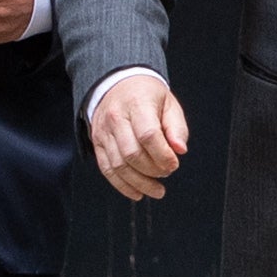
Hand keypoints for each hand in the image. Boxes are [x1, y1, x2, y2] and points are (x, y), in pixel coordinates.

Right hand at [88, 72, 187, 201]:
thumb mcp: (168, 103)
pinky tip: (138, 193)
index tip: (174, 164)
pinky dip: (122, 185)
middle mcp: (116, 118)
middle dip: (152, 170)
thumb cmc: (147, 95)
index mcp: (136, 104)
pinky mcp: (97, 143)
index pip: (148, 134)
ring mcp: (103, 132)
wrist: (116, 83)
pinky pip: (107, 169)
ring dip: (140, 183)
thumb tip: (180, 150)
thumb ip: (176, 127)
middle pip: (132, 153)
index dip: (162, 154)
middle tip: (167, 172)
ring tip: (158, 190)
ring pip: (118, 165)